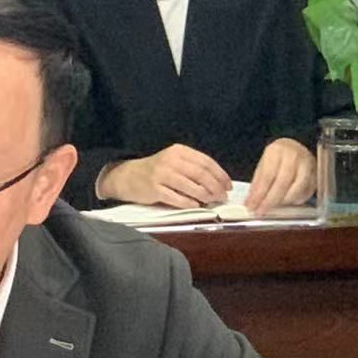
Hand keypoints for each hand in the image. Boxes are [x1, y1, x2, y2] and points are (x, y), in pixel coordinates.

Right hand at [100, 145, 230, 206]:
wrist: (128, 176)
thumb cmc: (157, 171)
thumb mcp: (174, 161)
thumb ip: (194, 168)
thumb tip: (218, 184)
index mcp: (179, 151)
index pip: (206, 162)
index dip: (220, 175)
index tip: (228, 186)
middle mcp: (171, 160)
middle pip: (201, 174)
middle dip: (215, 187)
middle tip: (222, 197)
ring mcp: (161, 174)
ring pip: (191, 186)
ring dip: (205, 196)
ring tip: (211, 202)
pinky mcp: (154, 189)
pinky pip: (176, 198)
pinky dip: (189, 203)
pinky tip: (196, 206)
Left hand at [245, 138, 314, 214]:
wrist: (294, 147)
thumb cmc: (277, 158)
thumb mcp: (263, 165)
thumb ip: (258, 183)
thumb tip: (251, 202)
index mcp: (277, 151)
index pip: (267, 175)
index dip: (259, 193)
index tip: (251, 206)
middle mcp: (294, 156)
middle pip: (282, 183)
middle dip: (270, 201)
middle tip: (261, 211)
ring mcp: (308, 165)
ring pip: (297, 189)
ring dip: (283, 202)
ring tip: (273, 208)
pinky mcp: (316, 175)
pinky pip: (307, 192)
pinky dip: (296, 200)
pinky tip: (287, 203)